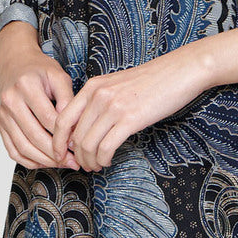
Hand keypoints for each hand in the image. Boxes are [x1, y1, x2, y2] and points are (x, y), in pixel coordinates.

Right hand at [0, 21, 80, 169]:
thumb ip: (67, 98)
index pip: (48, 118)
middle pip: (35, 136)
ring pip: (23, 147)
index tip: (78, 144)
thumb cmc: (39, 69)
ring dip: (44, 160)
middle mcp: (11, 101)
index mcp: (27, 86)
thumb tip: (72, 127)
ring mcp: (3, 115)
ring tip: (62, 163)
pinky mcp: (0, 124)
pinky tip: (44, 162)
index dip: (65, 135)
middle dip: (56, 153)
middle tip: (73, 160)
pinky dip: (28, 160)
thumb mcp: (58, 75)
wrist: (13, 63)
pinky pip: (13, 150)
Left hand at [51, 47, 216, 171]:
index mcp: (92, 86)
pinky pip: (106, 147)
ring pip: (87, 145)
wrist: (179, 71)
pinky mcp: (129, 119)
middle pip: (75, 136)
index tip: (61, 154)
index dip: (58, 141)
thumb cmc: (151, 81)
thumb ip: (98, 102)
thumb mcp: (116, 85)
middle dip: (76, 156)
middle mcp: (98, 95)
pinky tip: (108, 161)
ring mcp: (113, 107)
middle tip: (84, 165)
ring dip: (89, 161)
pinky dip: (103, 159)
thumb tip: (84, 129)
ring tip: (96, 165)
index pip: (62, 119)